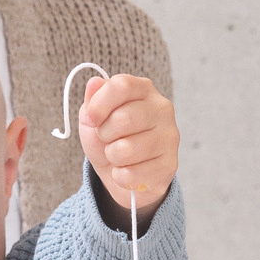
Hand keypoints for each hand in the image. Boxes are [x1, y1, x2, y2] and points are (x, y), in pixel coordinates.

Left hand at [79, 75, 178, 214]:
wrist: (123, 174)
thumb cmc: (110, 139)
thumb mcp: (94, 116)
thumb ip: (93, 99)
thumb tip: (94, 83)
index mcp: (143, 89)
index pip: (121, 86)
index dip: (98, 104)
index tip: (90, 119)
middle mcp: (162, 109)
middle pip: (123, 119)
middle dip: (104, 134)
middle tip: (108, 139)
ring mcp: (169, 137)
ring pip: (125, 150)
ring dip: (112, 156)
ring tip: (118, 155)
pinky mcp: (170, 165)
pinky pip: (131, 174)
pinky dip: (120, 176)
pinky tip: (128, 170)